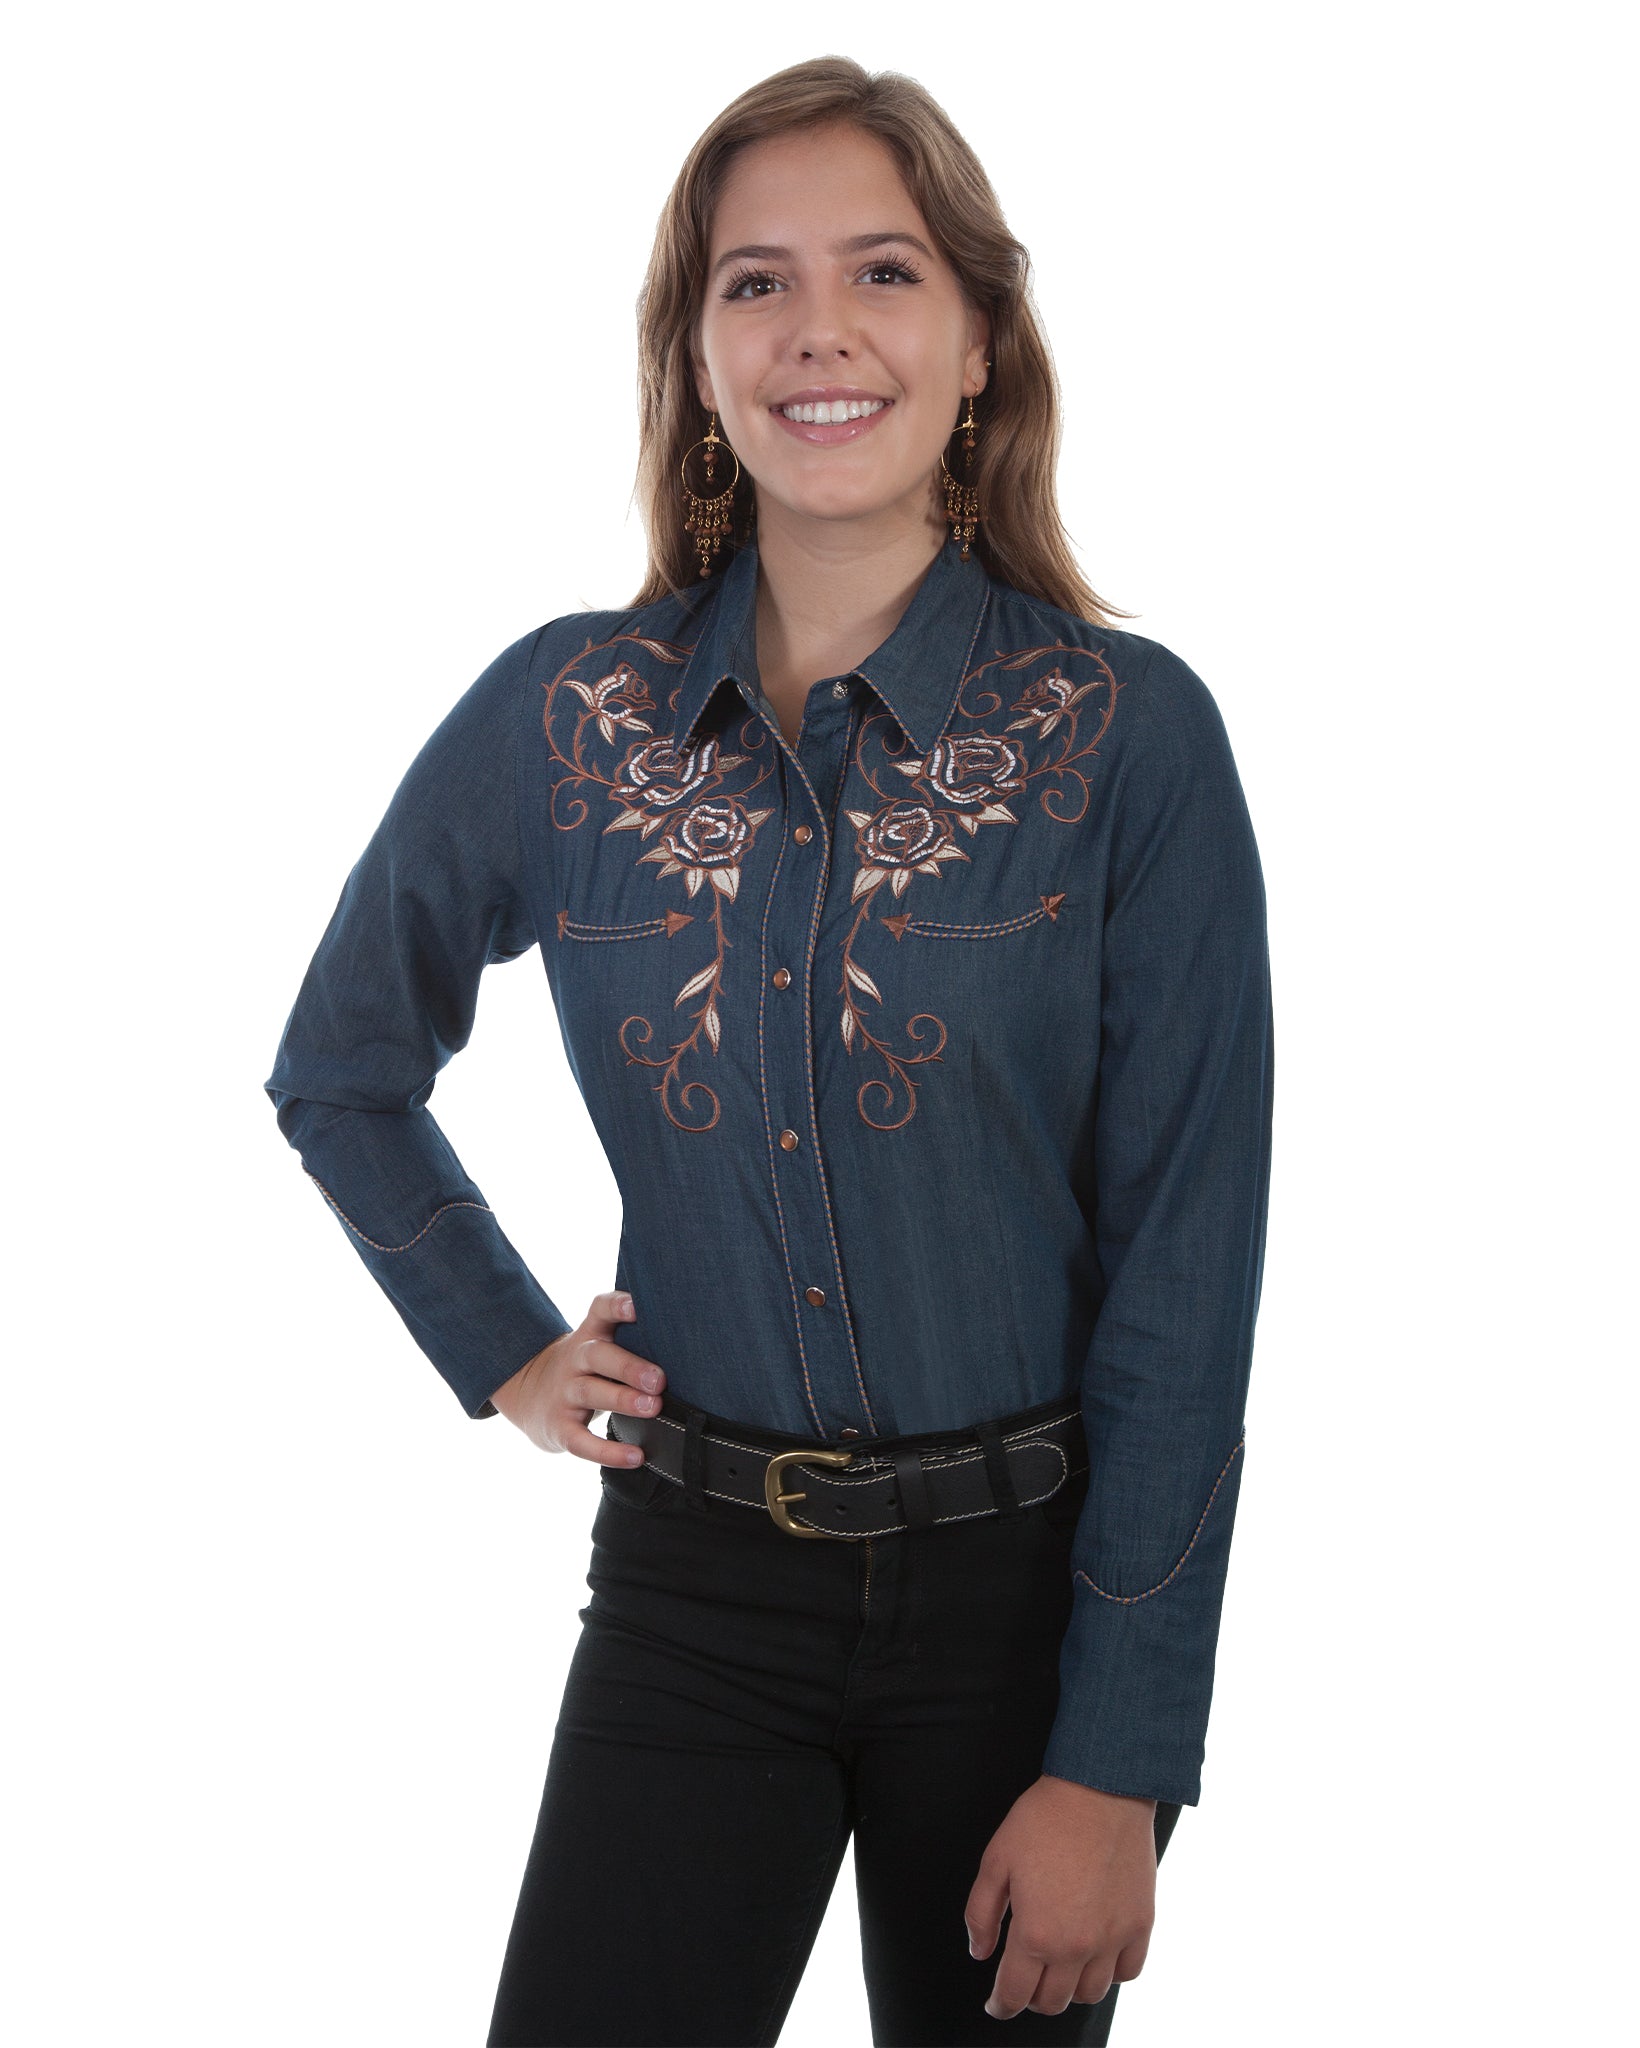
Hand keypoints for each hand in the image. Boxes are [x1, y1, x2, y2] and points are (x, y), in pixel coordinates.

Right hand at [489, 1292, 664, 1463]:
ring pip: (590, 1393)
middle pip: (598, 1356)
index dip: (617, 1305)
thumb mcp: (600, 1345)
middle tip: (659, 1379)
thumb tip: (692, 1348)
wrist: (528, 1395)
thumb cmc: (586, 1368)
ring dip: (623, 1400)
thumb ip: (634, 1340)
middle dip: (629, 1366)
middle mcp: (575, 1360)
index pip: (600, 1310)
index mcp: (591, 1335)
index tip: (637, 1305)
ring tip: (654, 1408)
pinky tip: (635, 1457)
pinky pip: (582, 1441)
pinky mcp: (559, 1428)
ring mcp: (564, 1393)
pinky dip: (608, 1452)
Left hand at [965, 1774, 1158, 2019]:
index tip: (997, 2003)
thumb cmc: (1046, 1819)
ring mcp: (1113, 1939)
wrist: (1101, 1789)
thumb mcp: (996, 1859)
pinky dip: (1111, 1974)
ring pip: (1090, 1994)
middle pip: (1052, 2001)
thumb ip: (982, 1913)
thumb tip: (980, 1951)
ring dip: (1070, 1988)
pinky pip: (1128, 1973)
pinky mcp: (1140, 1924)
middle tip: (1025, 1979)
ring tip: (1060, 1968)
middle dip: (1032, 1997)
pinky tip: (1097, 1957)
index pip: (1015, 1994)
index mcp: (1036, 1934)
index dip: (1001, 2004)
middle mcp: (1077, 1947)